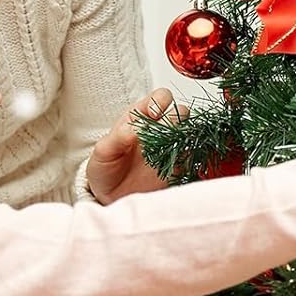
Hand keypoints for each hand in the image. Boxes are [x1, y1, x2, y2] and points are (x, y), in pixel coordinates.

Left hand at [86, 88, 189, 204]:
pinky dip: (190, 156)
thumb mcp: (103, 153)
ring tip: (171, 150)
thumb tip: (135, 129)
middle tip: (165, 134)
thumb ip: (117, 138)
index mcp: (140, 117)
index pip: (159, 97)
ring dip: (185, 137)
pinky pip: (192, 156)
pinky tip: (177, 163)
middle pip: (181, 112)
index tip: (154, 114)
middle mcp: (159, 129)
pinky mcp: (178, 166)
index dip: (161, 101)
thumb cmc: (105, 169)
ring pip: (190, 132)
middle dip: (177, 119)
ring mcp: (170, 147)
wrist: (111, 197)